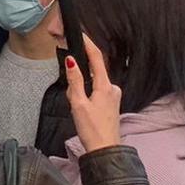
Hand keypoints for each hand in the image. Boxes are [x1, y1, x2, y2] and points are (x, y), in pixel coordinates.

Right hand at [65, 35, 122, 152]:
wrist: (105, 151)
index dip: (88, 44)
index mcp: (105, 86)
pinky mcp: (111, 105)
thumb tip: (71, 61)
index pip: (96, 58)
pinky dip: (87, 94)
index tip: (80, 33)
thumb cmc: (92, 130)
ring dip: (83, 87)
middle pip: (94, 70)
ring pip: (94, 82)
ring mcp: (113, 97)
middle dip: (80, 74)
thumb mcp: (78, 104)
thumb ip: (75, 81)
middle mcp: (112, 88)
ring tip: (75, 105)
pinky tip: (82, 108)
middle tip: (71, 92)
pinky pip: (97, 91)